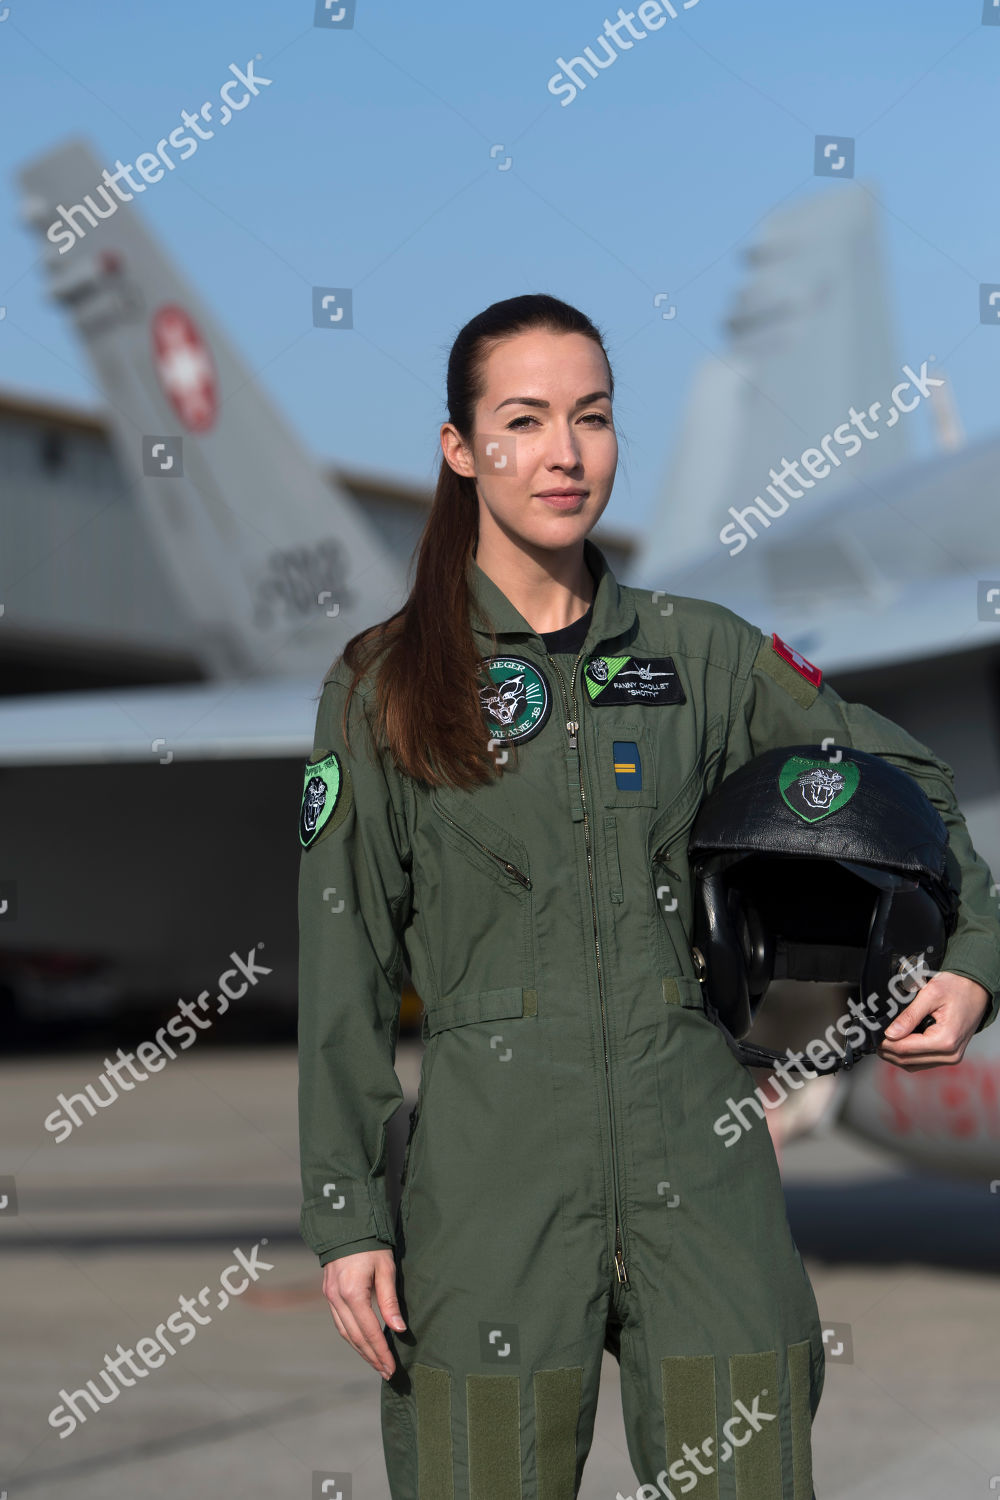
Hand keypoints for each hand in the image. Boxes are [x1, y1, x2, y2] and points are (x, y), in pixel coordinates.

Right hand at [322, 1248, 406, 1378]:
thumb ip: (390, 1301)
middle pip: (356, 1337)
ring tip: (376, 1363)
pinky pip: (339, 1322)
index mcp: (353, 1293)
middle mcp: (337, 1299)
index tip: (392, 1368)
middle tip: (387, 1372)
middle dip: (372, 1357)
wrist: (346, 1226)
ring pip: (345, 1333)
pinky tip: (362, 1344)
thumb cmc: (371, 1245)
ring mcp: (330, 1297)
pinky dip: (352, 1337)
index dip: (381, 1352)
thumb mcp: (386, 1269)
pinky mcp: (328, 1294)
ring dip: (361, 1350)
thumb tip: (398, 1330)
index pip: (370, 1331)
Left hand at [877, 971, 990, 1070]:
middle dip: (888, 1051)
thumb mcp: (930, 995)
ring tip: (883, 1042)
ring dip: (896, 1056)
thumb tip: (890, 1034)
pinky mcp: (949, 1055)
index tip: (873, 1037)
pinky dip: (908, 1056)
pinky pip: (922, 1062)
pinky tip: (898, 1044)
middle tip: (874, 1039)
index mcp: (945, 1040)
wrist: (976, 989)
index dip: (885, 1044)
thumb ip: (909, 1016)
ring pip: (914, 1065)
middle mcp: (950, 1054)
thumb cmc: (957, 988)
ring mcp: (950, 1057)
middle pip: (908, 1060)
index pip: (905, 1050)